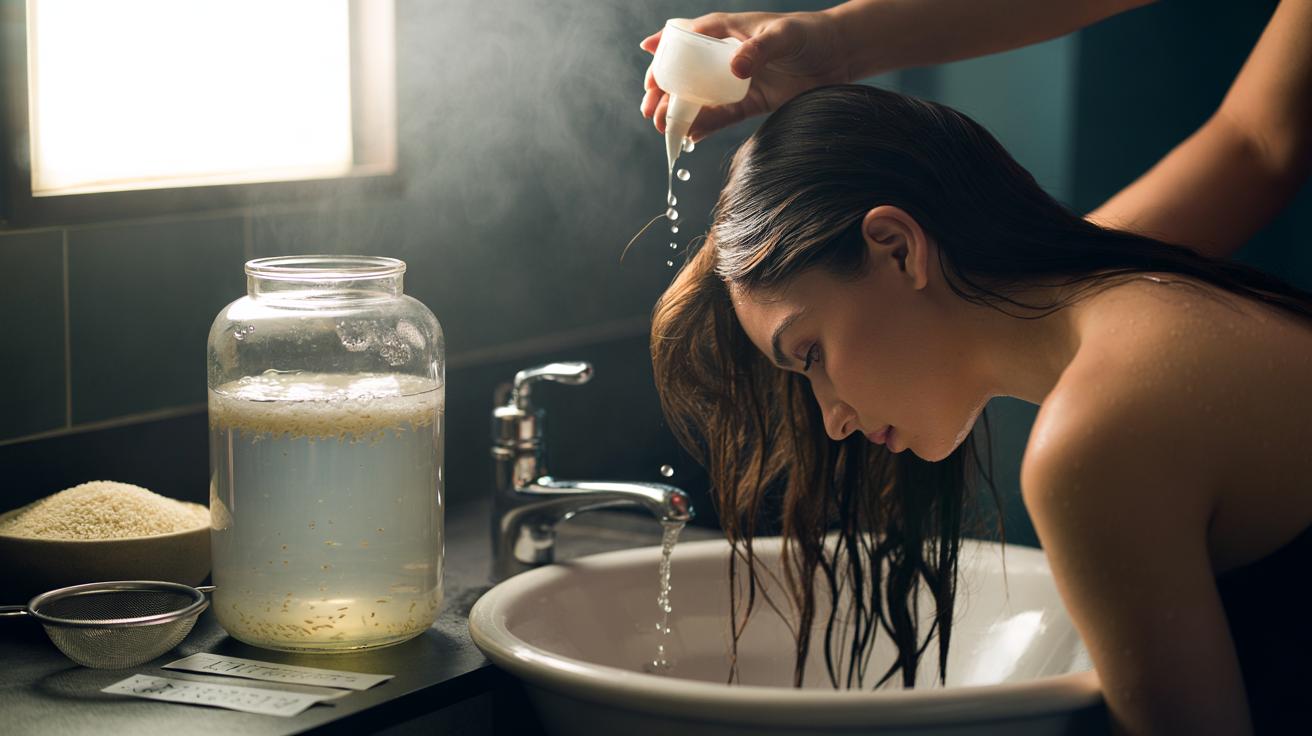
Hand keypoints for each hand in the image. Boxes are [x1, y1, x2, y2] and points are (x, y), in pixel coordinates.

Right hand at [639, 10, 850, 140]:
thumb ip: (759, 49)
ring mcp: (734, 82)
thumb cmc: (808, 35)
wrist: (839, 57)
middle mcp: (724, 57)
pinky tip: (689, 137)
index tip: (647, 55)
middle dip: (662, 89)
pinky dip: (704, 126)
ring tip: (662, 127)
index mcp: (726, 31)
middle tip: (648, 108)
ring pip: (698, 97)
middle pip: (684, 72)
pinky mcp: (748, 103)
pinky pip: (720, 116)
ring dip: (678, 111)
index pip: (687, 37)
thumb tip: (734, 69)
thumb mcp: (784, 35)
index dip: (665, 47)